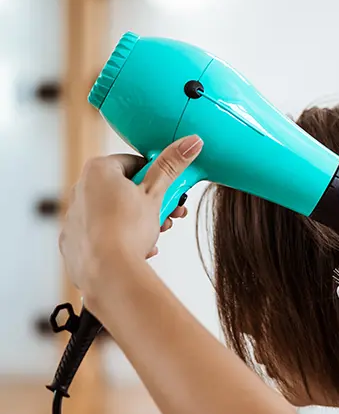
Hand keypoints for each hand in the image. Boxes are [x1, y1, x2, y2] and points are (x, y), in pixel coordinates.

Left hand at [59, 135, 202, 297]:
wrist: (108, 271)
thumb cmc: (128, 229)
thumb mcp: (157, 193)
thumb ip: (172, 165)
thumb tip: (191, 141)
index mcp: (98, 171)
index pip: (133, 163)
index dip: (156, 176)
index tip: (169, 189)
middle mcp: (80, 189)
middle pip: (124, 189)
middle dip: (151, 202)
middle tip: (169, 214)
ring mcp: (74, 217)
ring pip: (114, 212)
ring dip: (139, 221)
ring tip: (156, 234)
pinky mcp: (73, 242)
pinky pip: (102, 235)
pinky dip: (120, 239)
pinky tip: (139, 249)